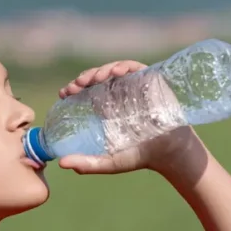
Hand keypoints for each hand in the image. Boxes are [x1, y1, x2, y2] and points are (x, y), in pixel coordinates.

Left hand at [56, 60, 199, 175]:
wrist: (168, 152)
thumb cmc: (138, 156)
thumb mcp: (109, 163)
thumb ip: (87, 164)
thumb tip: (61, 164)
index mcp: (105, 109)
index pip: (85, 93)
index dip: (74, 89)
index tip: (64, 93)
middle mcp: (117, 95)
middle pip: (95, 79)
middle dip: (84, 78)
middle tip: (77, 86)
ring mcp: (132, 86)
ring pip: (112, 70)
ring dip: (101, 70)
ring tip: (95, 78)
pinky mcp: (148, 80)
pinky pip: (134, 67)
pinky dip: (124, 66)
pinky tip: (117, 72)